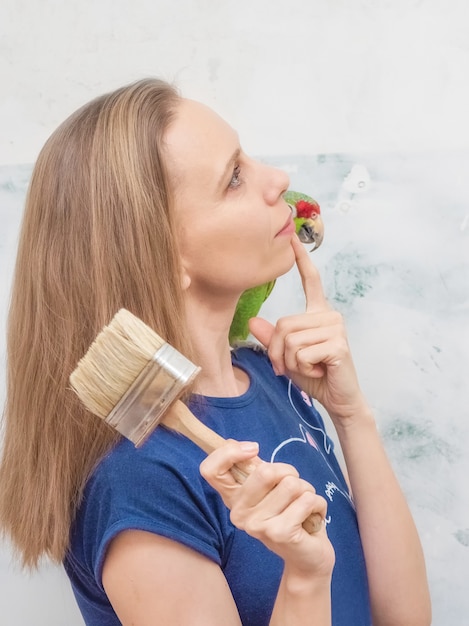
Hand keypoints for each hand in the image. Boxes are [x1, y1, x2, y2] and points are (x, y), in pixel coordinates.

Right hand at [200, 440, 334, 578]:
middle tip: (293, 489)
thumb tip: (237, 444)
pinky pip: (307, 500)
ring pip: (292, 484)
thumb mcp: (269, 488)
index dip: (228, 452)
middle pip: (265, 471)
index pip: (210, 470)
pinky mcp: (280, 533)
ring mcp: (257, 525)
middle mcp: (238, 513)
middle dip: (289, 473)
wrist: (307, 556)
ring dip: (306, 491)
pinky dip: (318, 504)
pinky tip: (311, 518)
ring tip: (302, 506)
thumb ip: (254, 468)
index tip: (253, 449)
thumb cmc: (288, 513)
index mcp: (232, 498)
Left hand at [249, 235, 367, 422]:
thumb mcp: (287, 357)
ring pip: (290, 340)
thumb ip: (272, 339)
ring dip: (291, 362)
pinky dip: (302, 368)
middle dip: (278, 351)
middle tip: (290, 366)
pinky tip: (318, 370)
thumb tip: (252, 322)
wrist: (338, 398)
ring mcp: (336, 328)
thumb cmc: (315, 375)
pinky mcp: (338, 344)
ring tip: (309, 367)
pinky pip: (301, 353)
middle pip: (283, 324)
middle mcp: (329, 315)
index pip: (312, 281)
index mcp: (319, 313)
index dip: (302, 259)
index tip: (294, 238)